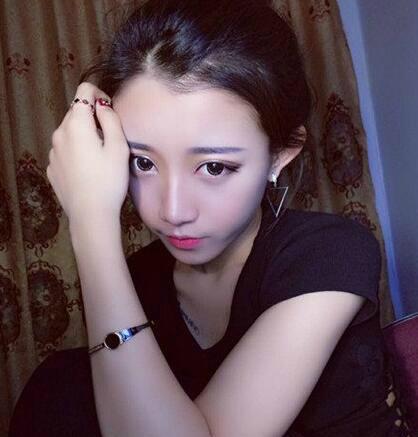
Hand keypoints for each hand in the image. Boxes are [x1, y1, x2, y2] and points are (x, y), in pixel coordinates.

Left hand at [47, 82, 129, 226]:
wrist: (91, 214)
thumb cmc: (109, 181)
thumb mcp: (119, 147)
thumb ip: (111, 119)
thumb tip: (102, 105)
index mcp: (76, 125)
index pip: (83, 91)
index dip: (99, 96)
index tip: (110, 112)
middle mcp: (59, 134)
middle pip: (76, 112)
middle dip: (92, 117)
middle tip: (110, 137)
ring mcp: (53, 152)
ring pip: (69, 132)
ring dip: (84, 135)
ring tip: (100, 156)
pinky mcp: (52, 168)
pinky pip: (65, 150)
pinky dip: (76, 151)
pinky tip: (88, 169)